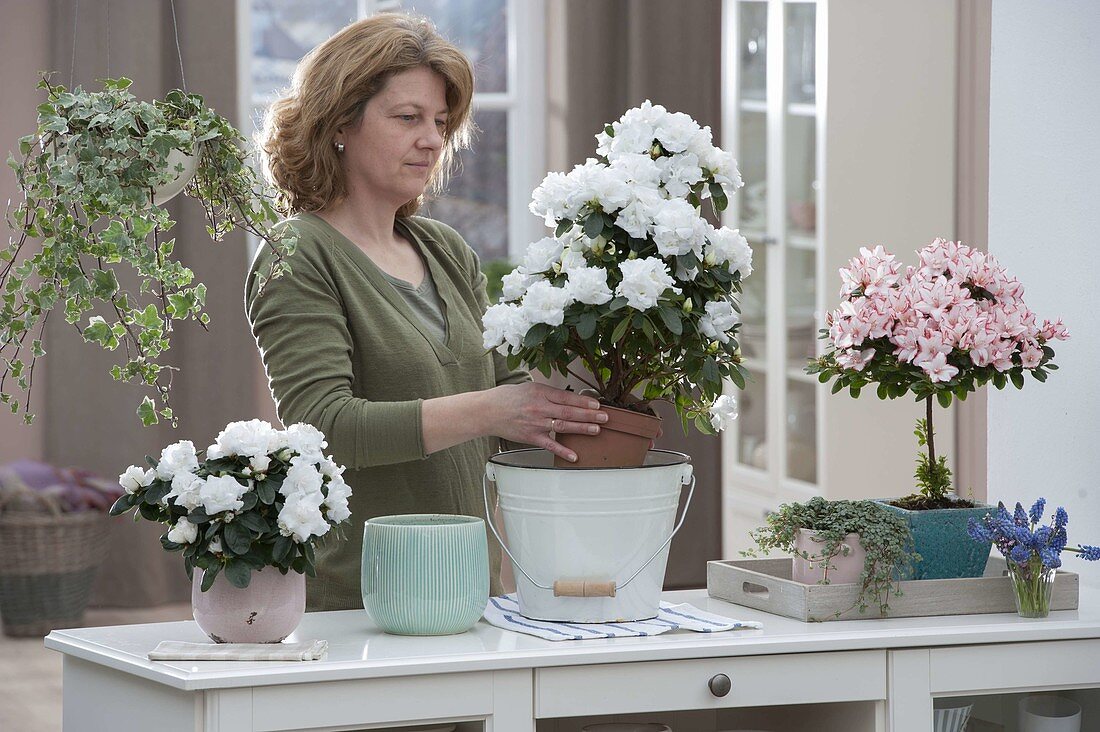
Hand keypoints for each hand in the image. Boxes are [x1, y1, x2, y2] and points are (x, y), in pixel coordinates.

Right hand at [486, 383, 608, 462]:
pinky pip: (550, 445)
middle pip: (568, 412)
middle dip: (589, 415)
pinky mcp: (531, 437)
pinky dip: (562, 451)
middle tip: (604, 417)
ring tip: (596, 429)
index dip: (583, 401)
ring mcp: (536, 424)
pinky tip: (574, 456)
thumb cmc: (508, 398)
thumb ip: (549, 393)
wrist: (487, 411)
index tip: (596, 404)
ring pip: (563, 426)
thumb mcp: (530, 388)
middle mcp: (539, 408)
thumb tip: (569, 399)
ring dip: (581, 428)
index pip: (566, 397)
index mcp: (540, 393)